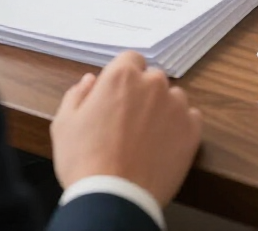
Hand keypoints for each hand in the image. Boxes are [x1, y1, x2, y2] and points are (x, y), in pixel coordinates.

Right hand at [51, 51, 201, 206]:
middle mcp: (154, 83)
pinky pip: (189, 118)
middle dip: (142, 94)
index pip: (130, 59)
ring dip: (162, 110)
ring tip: (145, 139)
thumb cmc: (84, 161)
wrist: (113, 198)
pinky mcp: (192, 127)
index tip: (116, 96)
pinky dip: (179, 128)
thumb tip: (90, 80)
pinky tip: (163, 147)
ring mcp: (177, 104)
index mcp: (122, 76)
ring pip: (172, 98)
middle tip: (128, 122)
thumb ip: (78, 94)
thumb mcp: (64, 124)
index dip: (123, 76)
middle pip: (152, 79)